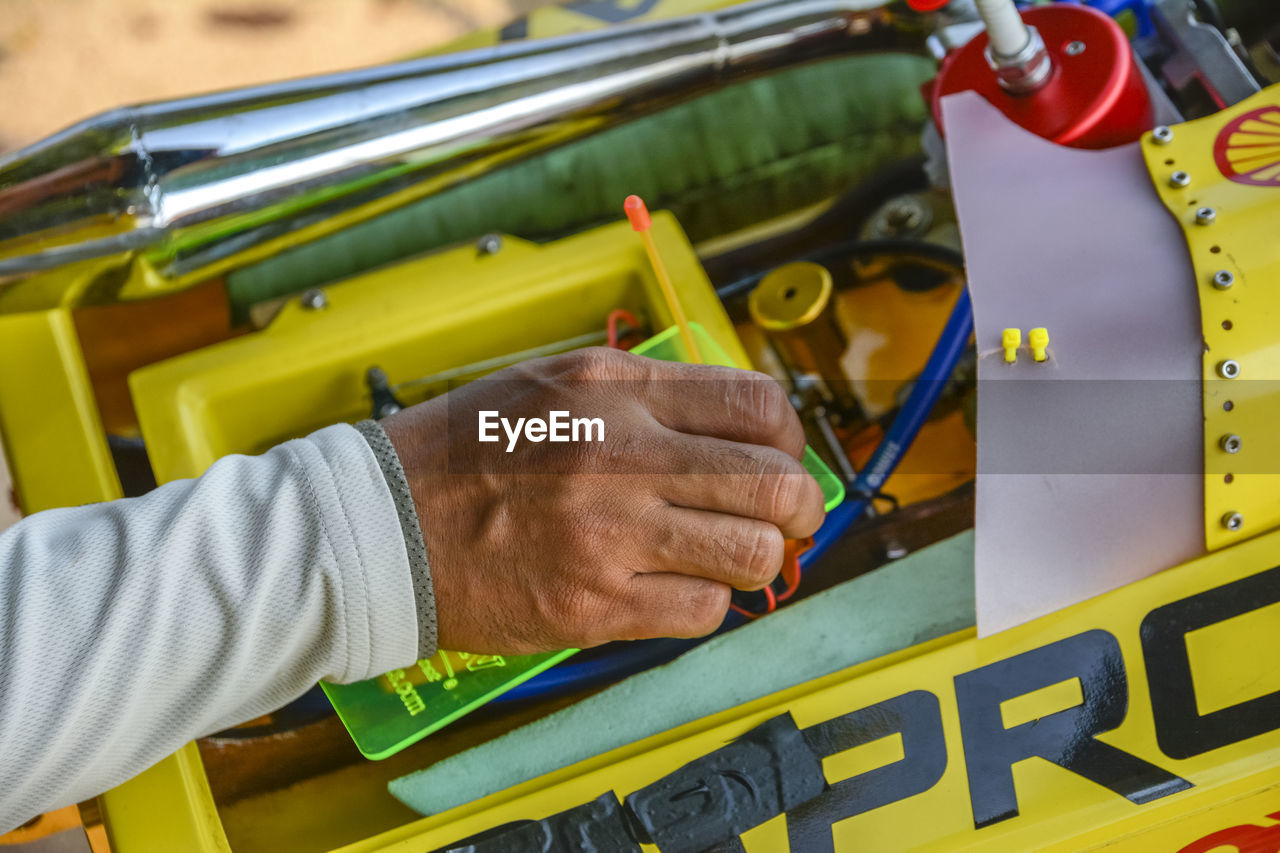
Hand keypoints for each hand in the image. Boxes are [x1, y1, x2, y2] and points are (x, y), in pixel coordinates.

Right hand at [380, 347, 824, 653]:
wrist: (382, 523)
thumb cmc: (466, 451)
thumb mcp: (556, 382)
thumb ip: (648, 394)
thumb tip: (738, 426)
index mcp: (616, 389)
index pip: (758, 406)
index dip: (790, 437)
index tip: (780, 457)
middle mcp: (622, 455)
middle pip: (777, 483)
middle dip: (800, 506)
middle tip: (785, 518)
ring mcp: (610, 534)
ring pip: (753, 553)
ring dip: (755, 558)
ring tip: (726, 555)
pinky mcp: (595, 605)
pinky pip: (703, 611)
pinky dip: (704, 602)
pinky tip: (672, 587)